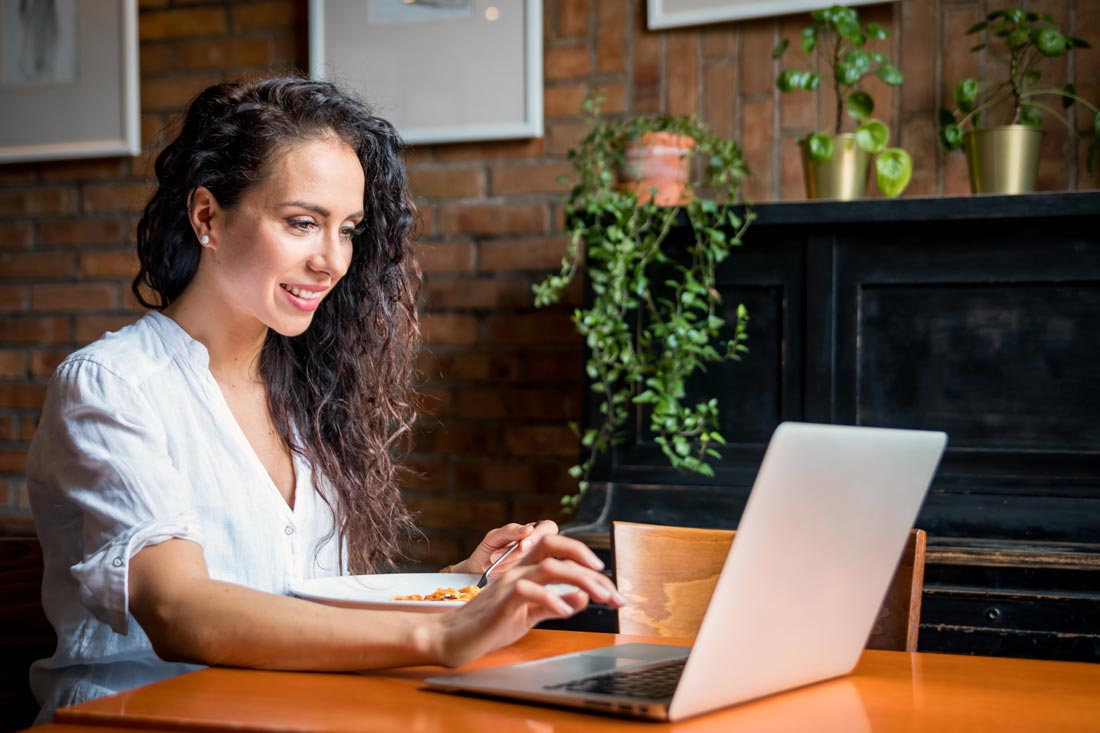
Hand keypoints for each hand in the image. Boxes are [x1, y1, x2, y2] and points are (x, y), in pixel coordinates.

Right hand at [431, 533, 623, 667]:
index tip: (610, 588)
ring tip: (601, 598)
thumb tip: (584, 598)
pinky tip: (567, 612)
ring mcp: (509, 582)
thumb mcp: (530, 615)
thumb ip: (555, 604)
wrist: (453, 639)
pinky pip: (529, 590)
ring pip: (550, 566)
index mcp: (526, 570)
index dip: (588, 564)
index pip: (560, 553)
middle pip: (556, 546)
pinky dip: (553, 599)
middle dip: (588, 559)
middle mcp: (519, 569)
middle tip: (611, 587)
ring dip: (582, 580)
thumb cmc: (489, 625)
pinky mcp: (502, 600)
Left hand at [449, 520, 557, 575]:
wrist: (477, 571)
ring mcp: (536, 564)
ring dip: (508, 565)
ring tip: (491, 564)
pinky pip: (525, 576)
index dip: (538, 537)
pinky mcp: (530, 579)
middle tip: (495, 557)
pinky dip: (508, 575)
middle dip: (516, 555)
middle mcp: (539, 547)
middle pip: (541, 548)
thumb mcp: (495, 536)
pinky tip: (496, 573)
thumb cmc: (489, 550)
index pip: (548, 528)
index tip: (522, 546)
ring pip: (532, 563)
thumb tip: (529, 529)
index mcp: (534, 531)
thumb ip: (510, 531)